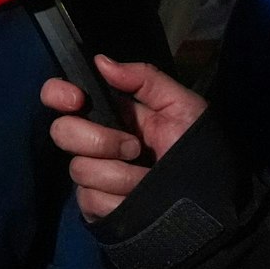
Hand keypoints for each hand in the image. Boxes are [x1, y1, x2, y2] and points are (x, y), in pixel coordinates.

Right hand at [40, 56, 206, 219]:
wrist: (211, 201)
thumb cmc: (197, 149)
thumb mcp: (181, 106)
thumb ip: (145, 78)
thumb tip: (100, 61)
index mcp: (109, 114)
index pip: (60, 97)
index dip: (58, 93)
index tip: (77, 100)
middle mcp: (93, 143)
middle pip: (62, 132)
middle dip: (100, 141)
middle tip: (135, 148)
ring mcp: (92, 177)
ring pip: (80, 169)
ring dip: (120, 175)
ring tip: (148, 179)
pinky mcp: (94, 208)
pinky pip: (90, 200)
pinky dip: (119, 201)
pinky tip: (138, 200)